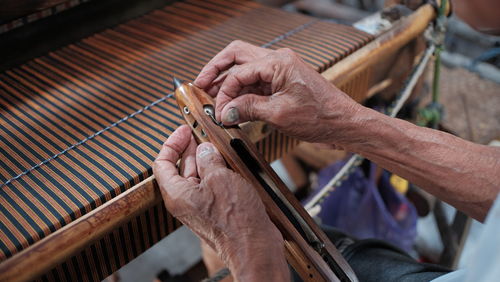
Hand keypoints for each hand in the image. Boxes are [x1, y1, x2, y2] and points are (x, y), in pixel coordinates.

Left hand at [153, 125, 288, 279]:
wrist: (254, 247)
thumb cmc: (235, 221)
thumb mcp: (221, 178)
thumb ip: (209, 159)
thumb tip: (205, 149)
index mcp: (177, 194)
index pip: (162, 163)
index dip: (172, 144)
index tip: (185, 130)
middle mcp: (185, 201)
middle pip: (180, 167)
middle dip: (192, 148)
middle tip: (204, 132)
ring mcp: (201, 206)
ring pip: (199, 175)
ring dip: (207, 159)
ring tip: (219, 145)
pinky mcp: (216, 210)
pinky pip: (212, 185)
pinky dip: (218, 171)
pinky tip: (230, 162)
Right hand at [194, 40, 360, 143]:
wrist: (344, 124)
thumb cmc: (321, 116)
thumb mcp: (280, 114)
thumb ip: (249, 109)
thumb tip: (225, 111)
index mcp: (278, 62)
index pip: (239, 72)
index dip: (224, 92)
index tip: (218, 110)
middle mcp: (278, 61)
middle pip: (237, 56)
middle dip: (216, 70)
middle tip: (200, 85)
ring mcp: (280, 72)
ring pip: (245, 69)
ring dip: (229, 82)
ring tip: (213, 97)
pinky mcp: (282, 84)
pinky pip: (256, 83)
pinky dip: (243, 92)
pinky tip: (234, 105)